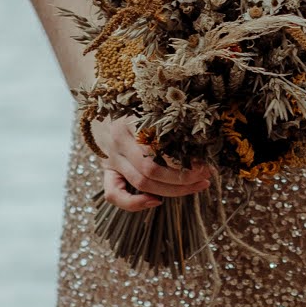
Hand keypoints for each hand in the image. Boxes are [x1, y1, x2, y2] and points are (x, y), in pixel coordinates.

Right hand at [88, 113, 211, 214]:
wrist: (100, 102)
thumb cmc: (132, 102)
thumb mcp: (148, 102)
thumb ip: (165, 115)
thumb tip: (198, 132)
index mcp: (130, 121)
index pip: (157, 148)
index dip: (182, 161)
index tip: (204, 162)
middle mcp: (118, 141)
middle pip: (151, 170)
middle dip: (182, 178)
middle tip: (205, 175)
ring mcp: (111, 157)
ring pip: (141, 183)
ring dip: (172, 190)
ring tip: (196, 185)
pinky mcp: (106, 170)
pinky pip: (113, 195)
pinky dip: (135, 204)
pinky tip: (156, 202)